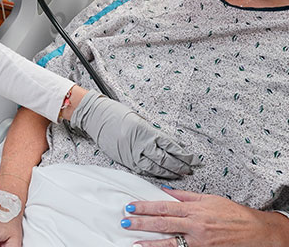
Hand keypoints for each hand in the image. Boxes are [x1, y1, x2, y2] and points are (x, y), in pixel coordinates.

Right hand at [70, 90, 198, 178]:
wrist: (95, 116)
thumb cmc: (115, 113)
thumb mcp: (138, 119)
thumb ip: (152, 132)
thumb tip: (167, 143)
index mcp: (145, 131)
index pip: (170, 146)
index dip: (184, 154)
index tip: (193, 158)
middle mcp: (140, 144)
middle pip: (166, 159)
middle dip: (181, 165)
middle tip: (191, 168)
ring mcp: (132, 154)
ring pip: (156, 168)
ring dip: (170, 172)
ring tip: (180, 173)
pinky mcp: (125, 160)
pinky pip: (144, 169)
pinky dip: (155, 173)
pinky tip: (163, 174)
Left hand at [123, 188, 285, 246]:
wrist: (258, 232)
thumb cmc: (234, 213)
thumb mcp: (209, 199)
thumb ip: (185, 196)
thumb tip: (165, 191)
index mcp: (195, 210)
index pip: (164, 207)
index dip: (146, 207)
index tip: (131, 206)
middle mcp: (195, 226)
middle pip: (163, 224)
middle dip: (142, 223)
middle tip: (125, 221)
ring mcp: (200, 242)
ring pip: (170, 243)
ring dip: (151, 242)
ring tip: (135, 241)